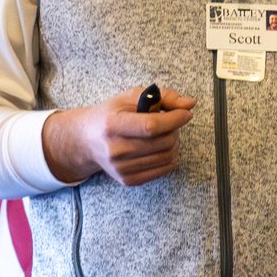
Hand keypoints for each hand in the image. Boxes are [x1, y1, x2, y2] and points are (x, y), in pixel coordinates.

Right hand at [43, 84, 197, 186]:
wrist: (87, 140)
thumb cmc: (111, 115)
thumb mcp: (131, 97)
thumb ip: (163, 97)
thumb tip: (189, 104)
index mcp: (112, 125)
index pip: (151, 126)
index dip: (174, 119)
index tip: (185, 114)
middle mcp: (115, 150)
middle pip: (162, 142)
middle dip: (175, 130)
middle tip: (170, 122)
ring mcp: (121, 168)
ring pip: (167, 156)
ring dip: (174, 143)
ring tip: (165, 133)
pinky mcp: (128, 180)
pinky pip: (164, 169)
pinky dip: (170, 157)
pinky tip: (161, 147)